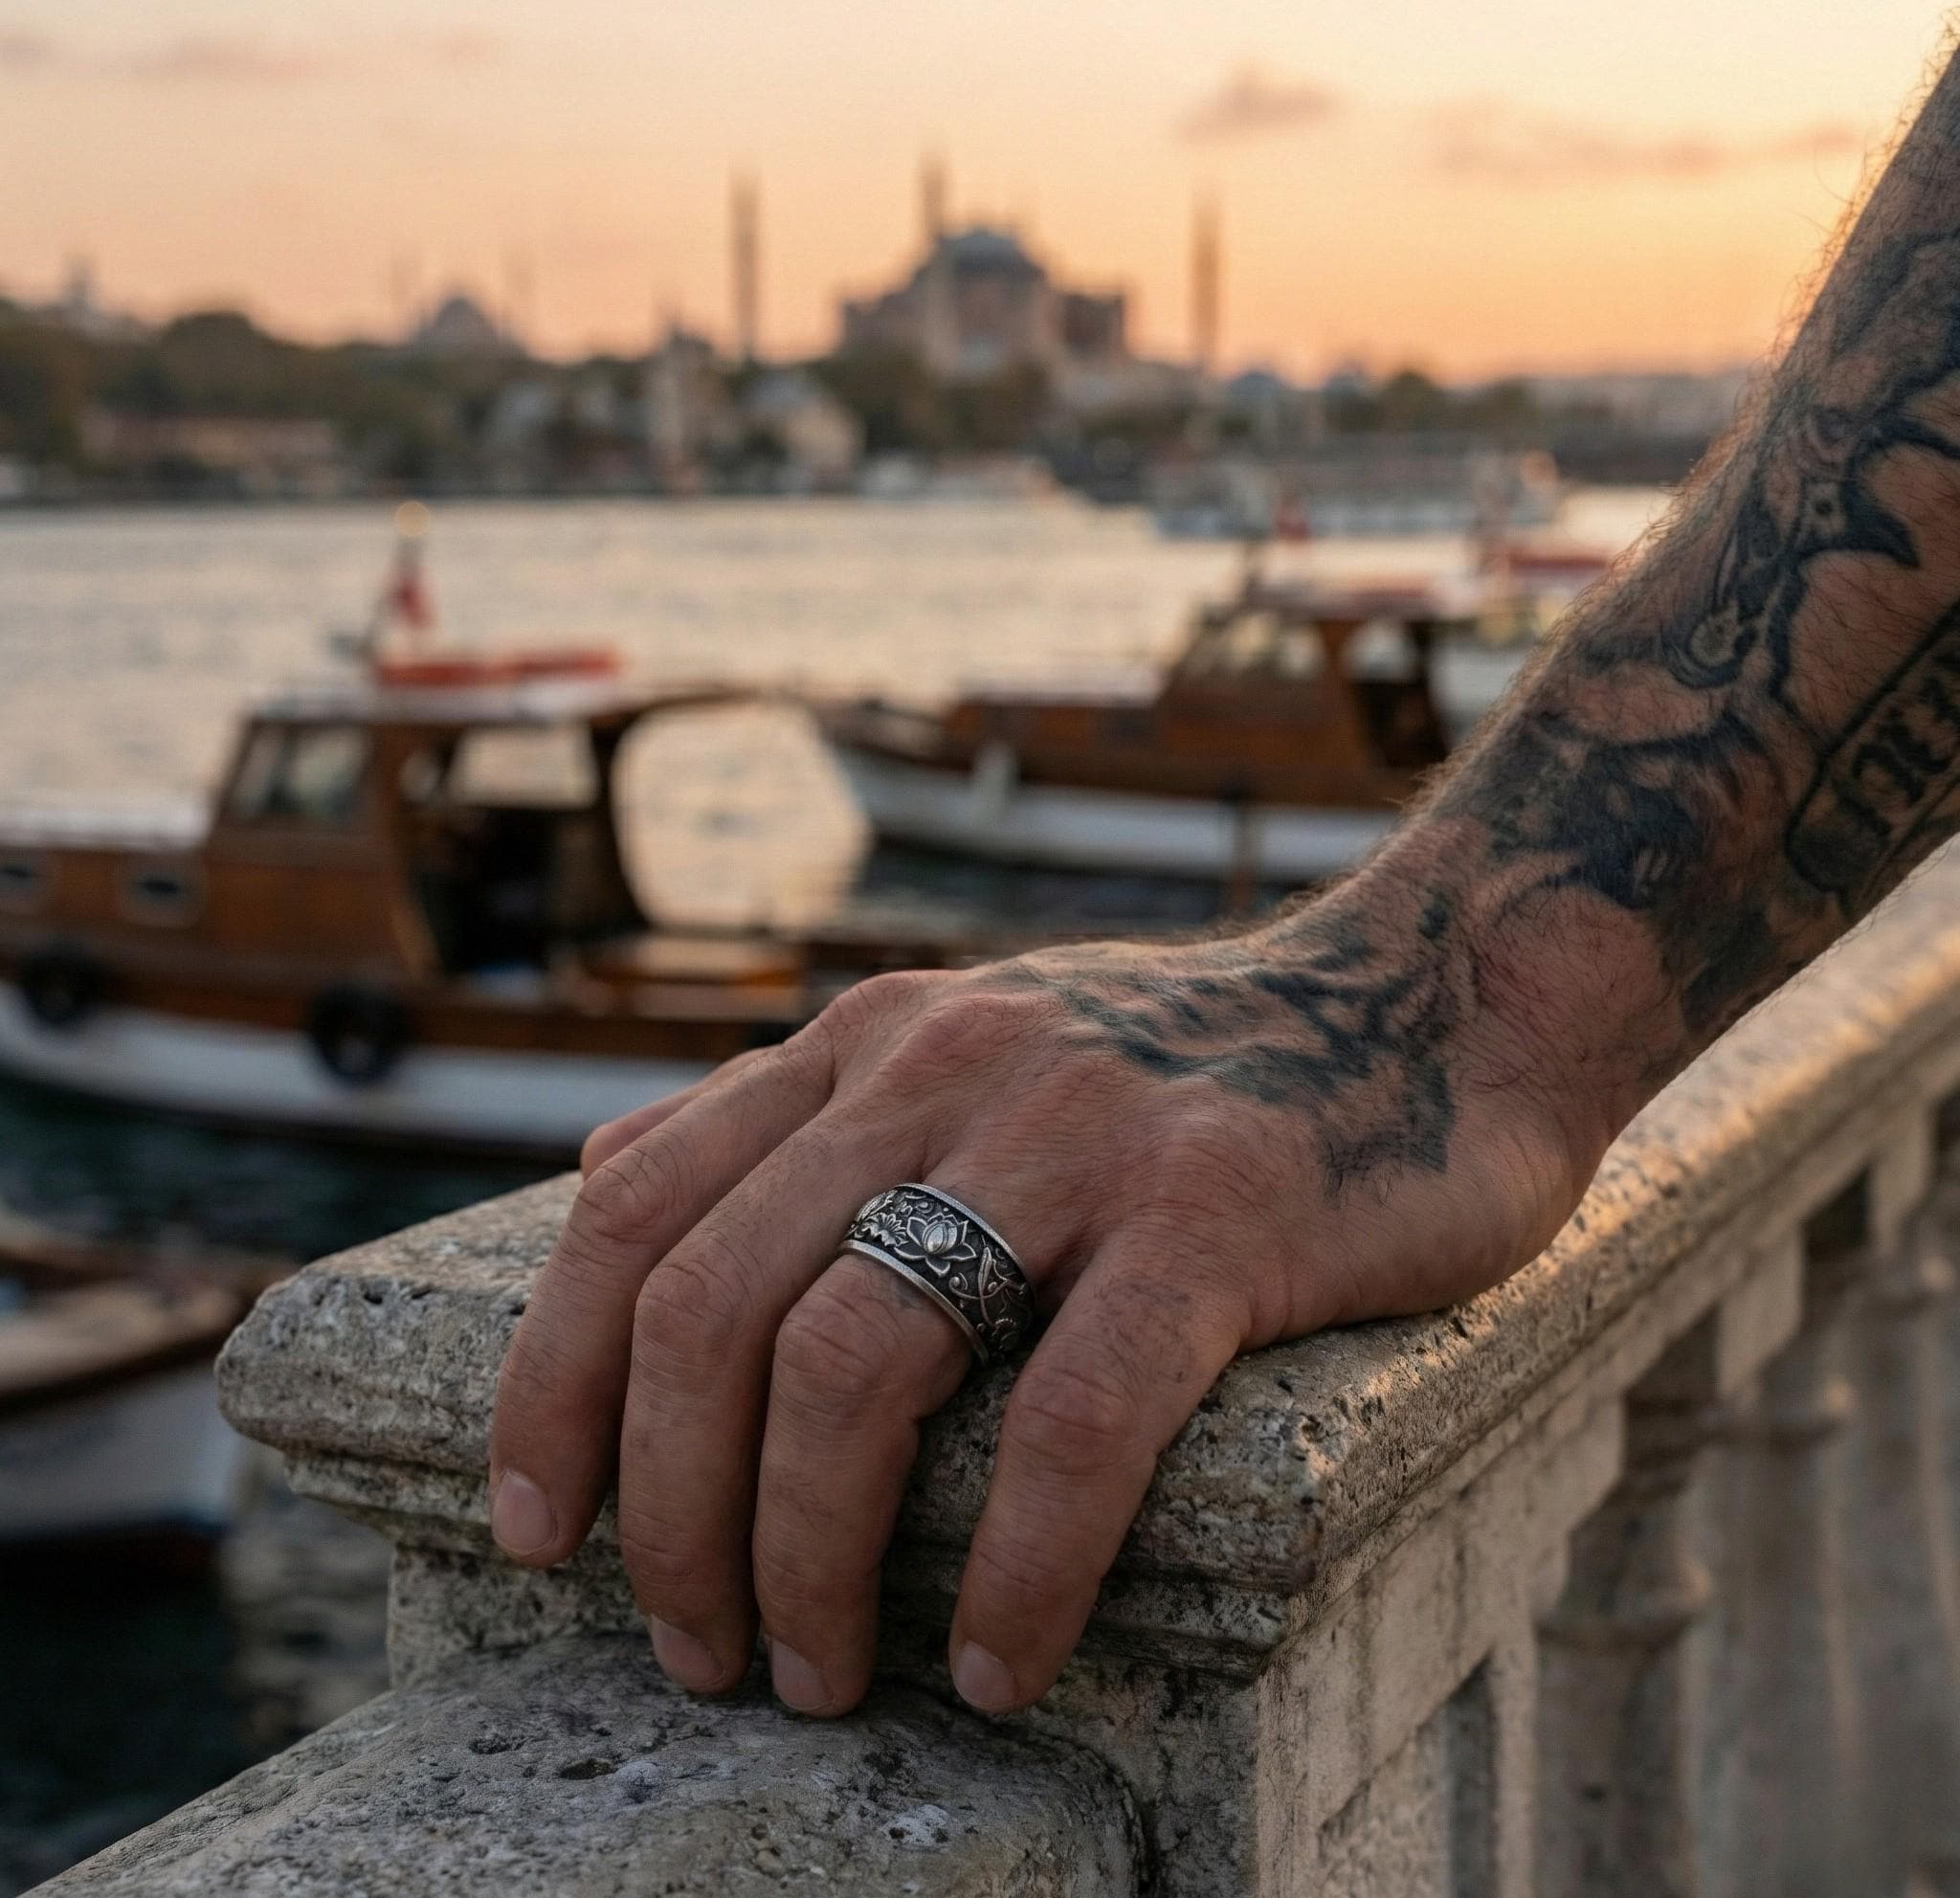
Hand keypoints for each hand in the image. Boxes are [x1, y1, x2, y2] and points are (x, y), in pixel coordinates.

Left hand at [487, 863, 1600, 1715]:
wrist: (1430, 999)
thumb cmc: (1186, 1065)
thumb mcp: (961, 1045)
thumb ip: (787, 1110)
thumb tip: (606, 1170)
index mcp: (869, 1043)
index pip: (635, 1215)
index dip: (550, 1386)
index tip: (535, 1533)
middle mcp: (945, 1068)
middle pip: (715, 1313)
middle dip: (671, 1515)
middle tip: (699, 1650)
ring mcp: (1075, 1134)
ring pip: (854, 1366)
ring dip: (808, 1558)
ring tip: (823, 1675)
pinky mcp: (1215, 1212)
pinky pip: (1072, 1421)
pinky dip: (1017, 1568)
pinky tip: (1001, 1664)